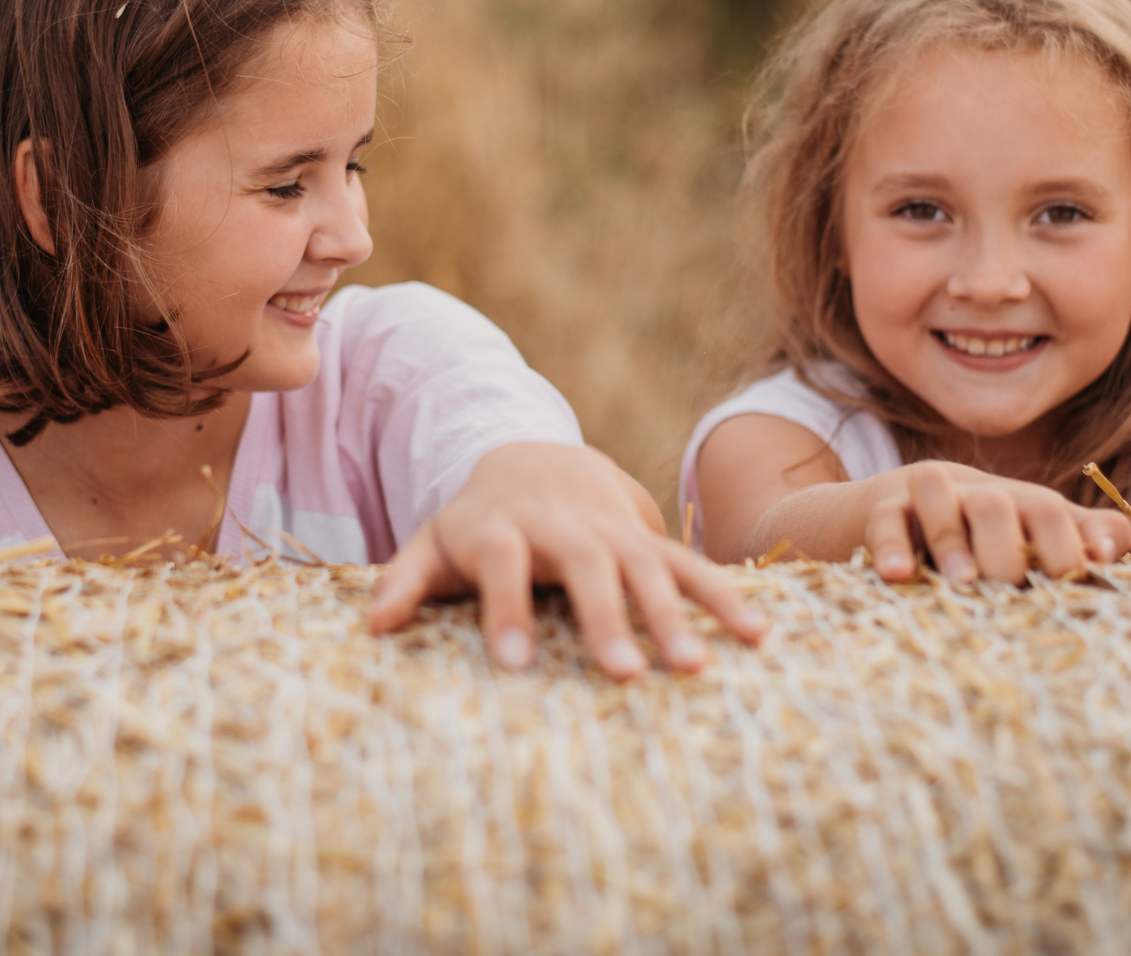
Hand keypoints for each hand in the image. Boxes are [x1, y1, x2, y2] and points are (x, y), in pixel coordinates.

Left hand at [368, 443, 768, 679]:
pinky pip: (691, 566)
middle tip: (622, 676)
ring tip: (694, 669)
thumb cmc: (476, 520)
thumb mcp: (433, 541)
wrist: (533, 454)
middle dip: (606, 619)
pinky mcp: (650, 536)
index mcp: (502, 525)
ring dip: (675, 616)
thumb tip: (372, 625)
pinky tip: (758, 637)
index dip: (506, 609)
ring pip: (648, 567)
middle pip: (586, 565)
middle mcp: (563, 524)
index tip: (513, 666)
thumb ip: (403, 580)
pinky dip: (724, 597)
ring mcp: (613, 528)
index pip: (502, 562)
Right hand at [857, 461, 1130, 584]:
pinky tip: (897, 576)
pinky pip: (884, 518)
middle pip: (995, 501)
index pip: (1048, 509)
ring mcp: (926, 498)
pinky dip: (890, 545)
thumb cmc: (988, 538)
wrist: (902, 509)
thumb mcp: (1036, 536)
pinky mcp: (882, 509)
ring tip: (961, 581)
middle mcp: (974, 493)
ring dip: (951, 537)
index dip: (1064, 542)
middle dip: (1005, 546)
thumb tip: (1110, 551)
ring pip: (936, 493)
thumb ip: (1083, 537)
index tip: (1070, 581)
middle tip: (1009, 587)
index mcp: (1019, 503)